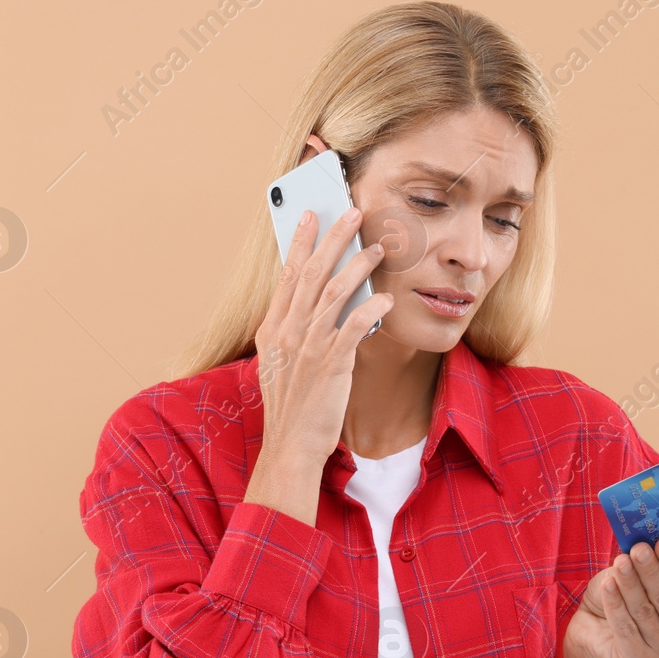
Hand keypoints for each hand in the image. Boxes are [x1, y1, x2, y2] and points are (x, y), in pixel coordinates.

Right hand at [250, 205, 393, 472]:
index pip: (287, 275)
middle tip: (351, 211)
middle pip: (312, 274)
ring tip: (378, 247)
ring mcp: (308, 347)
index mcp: (272, 329)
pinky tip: (386, 297)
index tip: (309, 215)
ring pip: (335, 293)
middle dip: (333, 239)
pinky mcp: (331, 364)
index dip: (299, 242)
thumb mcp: (280, 362)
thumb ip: (293, 329)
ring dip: (359, 266)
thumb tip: (318, 300)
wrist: (290, 445)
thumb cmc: (291, 405)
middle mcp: (287, 332)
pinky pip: (354, 326)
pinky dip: (371, 308)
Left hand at [560, 538, 658, 657]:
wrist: (593, 628)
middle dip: (652, 571)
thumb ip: (646, 559)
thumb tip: (646, 537)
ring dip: (631, 584)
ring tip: (619, 562)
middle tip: (639, 549)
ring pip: (645, 612)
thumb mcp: (636, 573)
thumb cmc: (623, 596)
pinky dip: (616, 604)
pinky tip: (607, 585)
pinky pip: (625, 629)